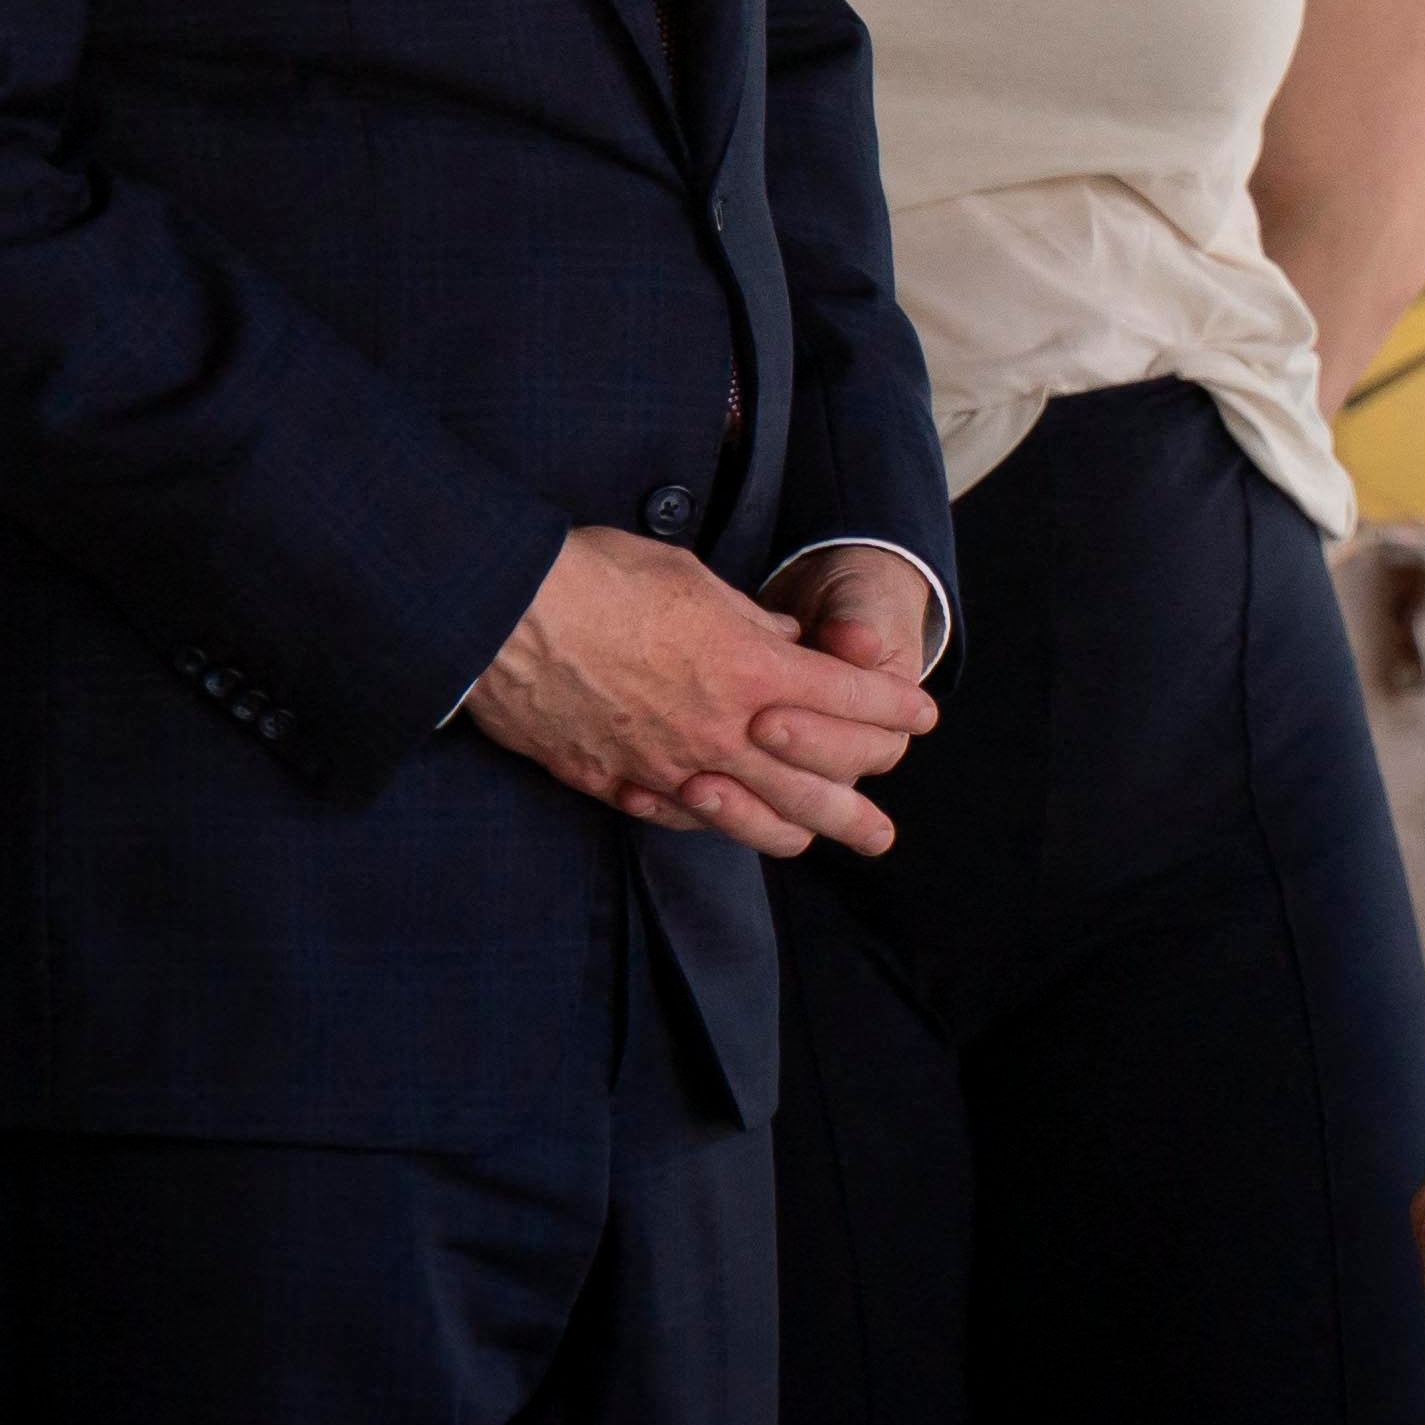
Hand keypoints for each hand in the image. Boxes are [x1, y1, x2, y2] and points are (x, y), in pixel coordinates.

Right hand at [466, 528, 936, 855]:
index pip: (850, 699)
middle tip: (885, 832)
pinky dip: (716, 824)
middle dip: (863, 807)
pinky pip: (682, 820)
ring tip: (827, 848)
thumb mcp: (692, 579)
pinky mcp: (618, 784)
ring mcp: (668, 767)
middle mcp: (720, 730)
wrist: (501, 616)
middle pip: (817, 783)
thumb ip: (747, 621)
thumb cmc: (597, 576)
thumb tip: (783, 640)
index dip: (894, 709)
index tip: (923, 716)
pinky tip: (728, 823)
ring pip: (755, 820)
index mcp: (750, 669)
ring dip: (802, 834)